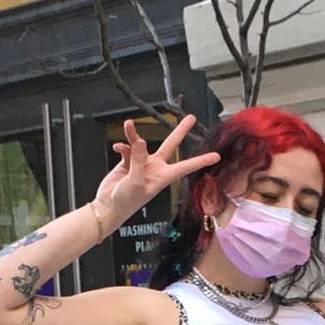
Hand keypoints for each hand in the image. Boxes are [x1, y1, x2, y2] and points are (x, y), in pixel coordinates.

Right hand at [95, 114, 218, 221]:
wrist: (108, 207)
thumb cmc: (125, 202)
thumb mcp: (136, 182)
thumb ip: (138, 160)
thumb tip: (140, 141)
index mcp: (163, 176)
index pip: (186, 166)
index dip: (201, 161)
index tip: (216, 156)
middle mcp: (155, 168)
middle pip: (171, 145)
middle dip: (180, 131)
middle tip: (191, 118)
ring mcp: (142, 164)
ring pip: (141, 144)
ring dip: (134, 135)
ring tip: (128, 125)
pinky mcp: (128, 162)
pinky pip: (127, 149)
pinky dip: (122, 146)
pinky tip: (117, 148)